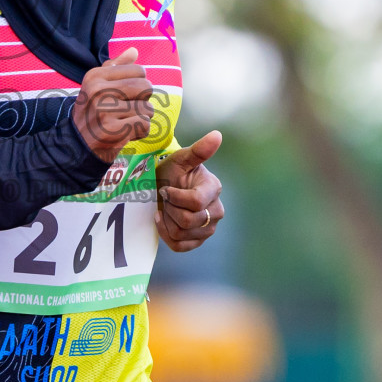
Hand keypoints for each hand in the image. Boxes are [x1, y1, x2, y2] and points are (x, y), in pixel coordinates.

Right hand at [72, 47, 154, 162]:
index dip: (137, 86)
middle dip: (143, 102)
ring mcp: (104, 110)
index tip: (122, 97)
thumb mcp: (97, 86)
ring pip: (147, 108)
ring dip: (141, 119)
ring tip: (124, 123)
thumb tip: (134, 50)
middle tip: (127, 111)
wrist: (76, 146)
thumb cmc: (92, 113)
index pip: (139, 71)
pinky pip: (144, 125)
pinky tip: (126, 134)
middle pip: (146, 87)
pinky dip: (140, 132)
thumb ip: (116, 67)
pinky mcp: (112, 130)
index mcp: (95, 76)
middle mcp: (98, 90)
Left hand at [155, 130, 224, 252]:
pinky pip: (179, 246)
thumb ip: (199, 150)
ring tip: (166, 208)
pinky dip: (166, 234)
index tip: (166, 188)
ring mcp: (209, 228)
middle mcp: (216, 211)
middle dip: (169, 209)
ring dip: (167, 221)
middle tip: (166, 198)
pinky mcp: (198, 240)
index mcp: (213, 189)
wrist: (163, 186)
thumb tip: (217, 135)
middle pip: (187, 221)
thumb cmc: (172, 171)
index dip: (174, 197)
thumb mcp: (181, 159)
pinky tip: (163, 220)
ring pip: (181, 234)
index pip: (195, 203)